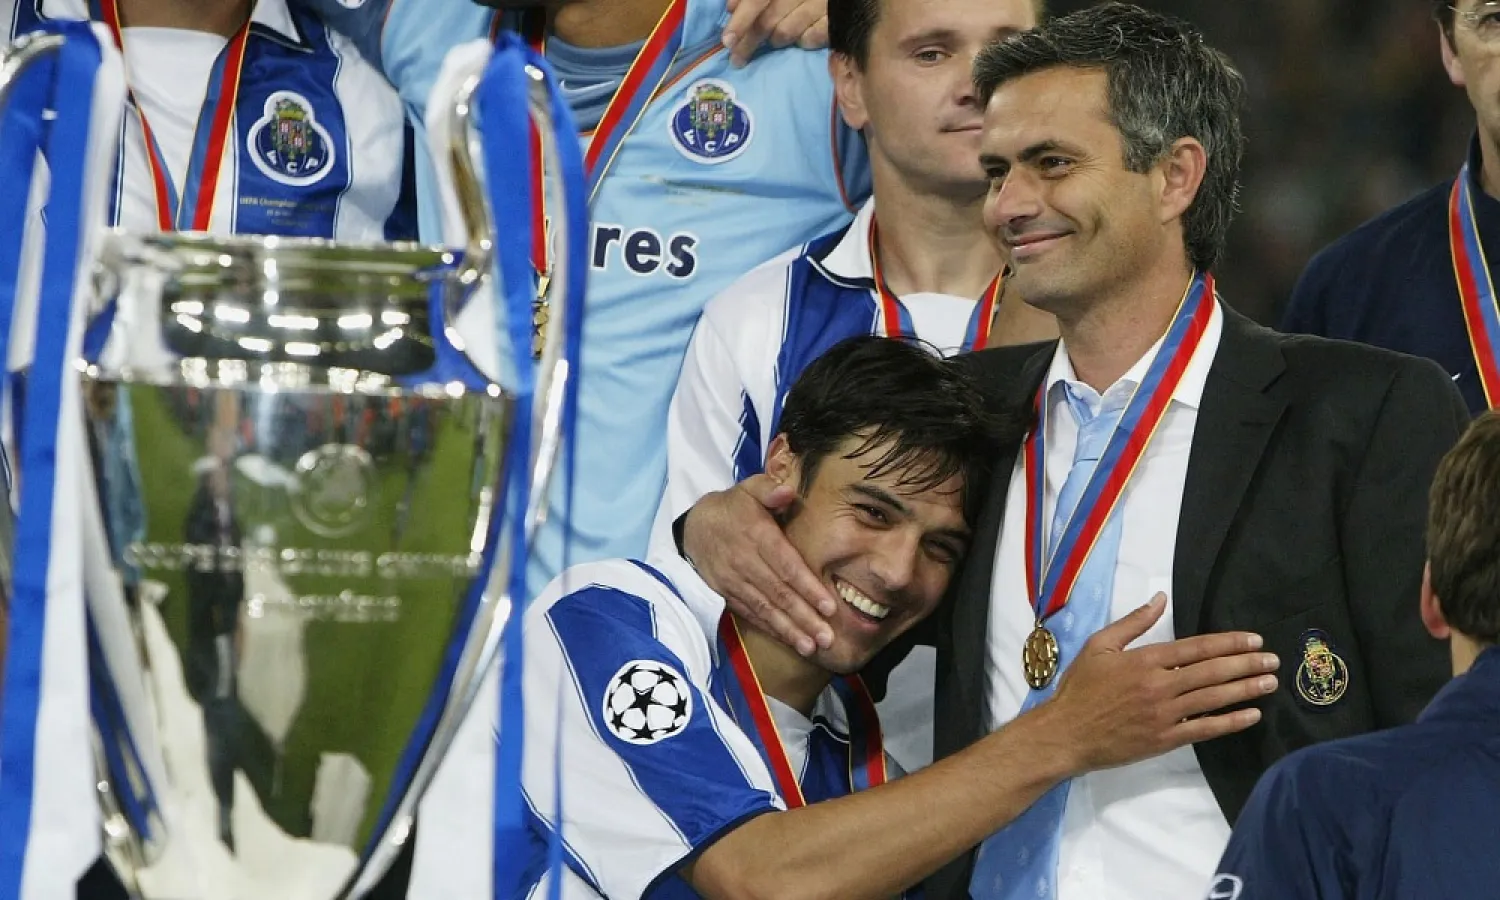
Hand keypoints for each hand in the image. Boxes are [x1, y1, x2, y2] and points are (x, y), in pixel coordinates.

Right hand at [682, 475, 836, 654]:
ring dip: (789, 630)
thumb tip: (788, 491)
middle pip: (778, 593)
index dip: (807, 587)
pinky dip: (771, 630)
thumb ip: (769, 488)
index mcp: (756, 535)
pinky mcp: (727, 594)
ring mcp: (734, 581)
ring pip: (765, 609)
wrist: (696, 526)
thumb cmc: (734, 507)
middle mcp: (744, 562)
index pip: (786, 565)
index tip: (829, 606)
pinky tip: (791, 641)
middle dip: (804, 617)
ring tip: (811, 647)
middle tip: (827, 637)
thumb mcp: (749, 488)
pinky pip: (751, 614)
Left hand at [722, 0, 827, 66]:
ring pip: (786, 32)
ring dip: (775, 40)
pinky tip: (800, 38)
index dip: (740, 21)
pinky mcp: (836, 20)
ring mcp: (821, 4)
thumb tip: (731, 8)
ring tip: (773, 40)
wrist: (845, 0)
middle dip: (749, 43)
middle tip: (737, 60)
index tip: (727, 41)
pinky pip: (811, 38)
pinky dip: (802, 41)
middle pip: (767, 22)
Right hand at [1043, 593, 1278, 773]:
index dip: (1228, 643)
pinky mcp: (1165, 739)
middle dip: (1246, 664)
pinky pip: (1204, 729)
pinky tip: (1250, 715)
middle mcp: (1160, 685)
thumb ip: (1133, 622)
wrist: (1066, 734)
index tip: (1253, 640)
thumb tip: (1160, 599)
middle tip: (1272, 660)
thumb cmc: (1080, 688)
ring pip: (1213, 699)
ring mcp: (1165, 715)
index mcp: (1145, 660)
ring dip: (1245, 690)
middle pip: (1212, 672)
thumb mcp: (1099, 645)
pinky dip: (1229, 722)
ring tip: (1270, 682)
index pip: (1196, 648)